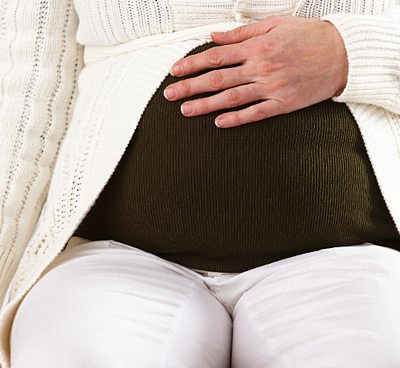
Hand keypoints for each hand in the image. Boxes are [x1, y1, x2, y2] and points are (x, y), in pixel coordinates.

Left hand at [163, 16, 347, 127]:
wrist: (342, 55)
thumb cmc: (308, 37)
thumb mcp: (274, 24)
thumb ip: (242, 32)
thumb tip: (214, 36)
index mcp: (256, 47)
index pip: (215, 56)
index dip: (192, 64)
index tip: (174, 71)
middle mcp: (260, 68)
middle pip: (217, 79)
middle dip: (190, 87)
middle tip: (169, 95)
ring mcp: (271, 88)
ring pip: (231, 98)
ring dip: (205, 105)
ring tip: (185, 110)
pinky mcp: (283, 105)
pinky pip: (255, 114)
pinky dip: (236, 119)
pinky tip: (219, 123)